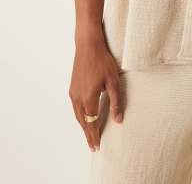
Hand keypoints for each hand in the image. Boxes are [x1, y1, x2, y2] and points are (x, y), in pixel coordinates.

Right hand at [69, 36, 123, 151]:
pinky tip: (85, 117)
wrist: (88, 46)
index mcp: (89, 98)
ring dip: (84, 126)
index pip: (92, 123)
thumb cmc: (103, 61)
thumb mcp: (113, 81)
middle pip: (83, 122)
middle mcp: (78, 98)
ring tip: (89, 135)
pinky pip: (75, 108)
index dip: (94, 135)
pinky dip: (80, 117)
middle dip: (88, 135)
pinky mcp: (72, 88)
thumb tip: (118, 120)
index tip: (97, 146)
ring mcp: (73, 93)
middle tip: (93, 146)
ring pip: (78, 116)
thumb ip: (116, 102)